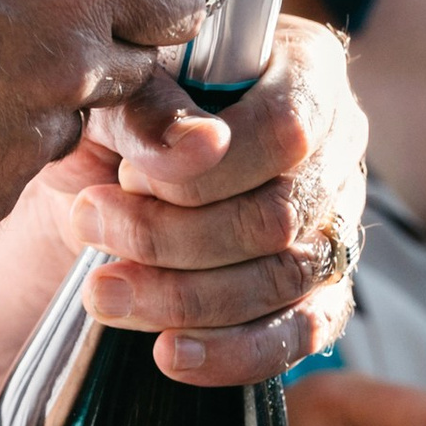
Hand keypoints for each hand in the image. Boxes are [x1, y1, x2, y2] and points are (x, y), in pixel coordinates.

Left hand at [57, 14, 367, 388]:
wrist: (102, 178)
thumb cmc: (121, 119)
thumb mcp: (115, 95)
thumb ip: (146, 109)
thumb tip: (196, 146)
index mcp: (305, 71)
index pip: (285, 130)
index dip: (207, 170)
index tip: (125, 176)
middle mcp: (336, 146)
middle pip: (279, 214)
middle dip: (173, 235)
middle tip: (89, 226)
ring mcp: (336, 223)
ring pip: (283, 278)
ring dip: (183, 296)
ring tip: (103, 293)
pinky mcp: (322, 291)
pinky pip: (303, 334)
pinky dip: (233, 352)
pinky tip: (169, 354)